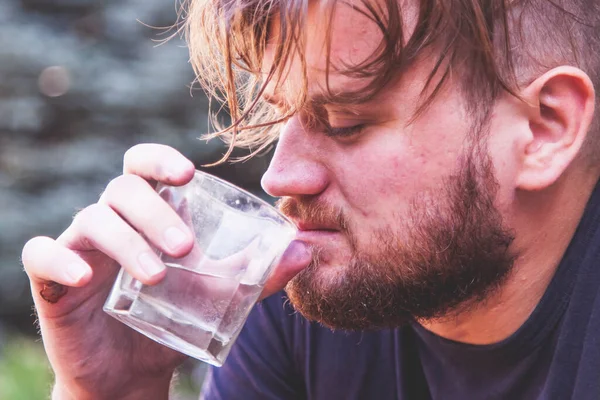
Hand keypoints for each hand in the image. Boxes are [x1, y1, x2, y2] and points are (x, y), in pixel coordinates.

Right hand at [21, 143, 310, 398]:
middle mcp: (114, 221)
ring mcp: (82, 246)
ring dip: (126, 241)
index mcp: (150, 213)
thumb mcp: (220, 294)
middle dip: (154, 212)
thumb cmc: (175, 316)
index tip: (188, 174)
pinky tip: (82, 275)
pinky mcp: (53, 279)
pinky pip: (40, 255)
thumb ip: (259, 274)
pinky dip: (58, 259)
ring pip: (92, 219)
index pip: (145, 166)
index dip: (160, 159)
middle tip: (185, 248)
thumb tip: (305, 251)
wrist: (135, 369)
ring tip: (158, 276)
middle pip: (123, 190)